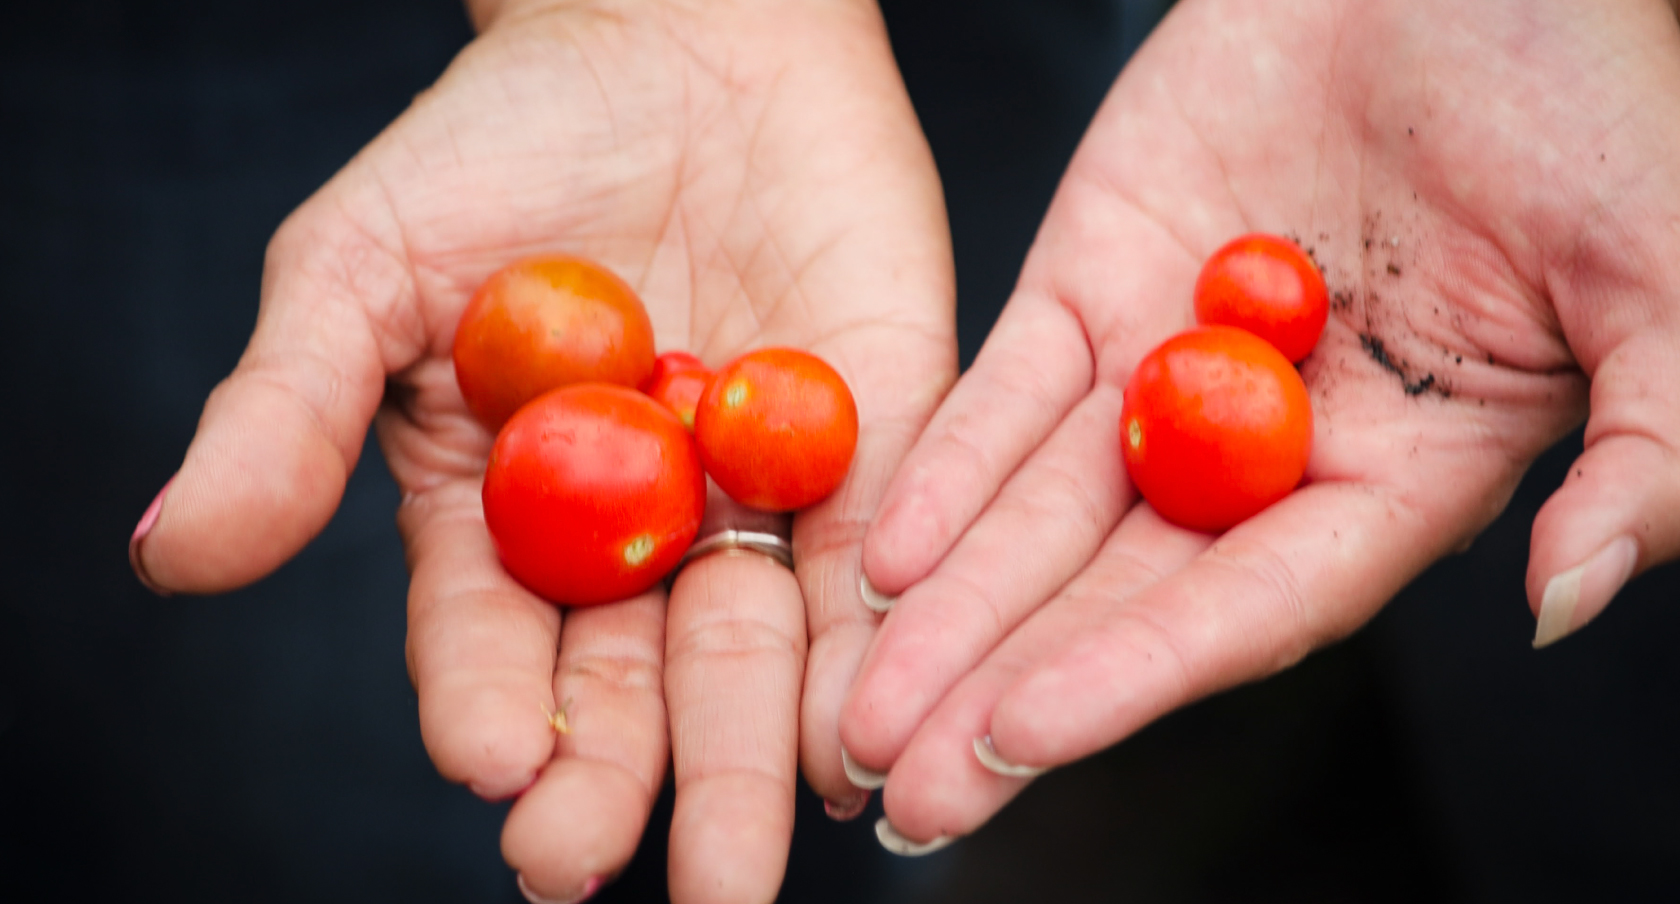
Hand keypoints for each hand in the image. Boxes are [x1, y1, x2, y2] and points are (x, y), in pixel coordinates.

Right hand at [127, 0, 954, 898]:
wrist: (676, 32)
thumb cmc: (501, 144)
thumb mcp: (360, 266)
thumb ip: (287, 410)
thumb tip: (174, 554)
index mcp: (504, 514)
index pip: (490, 640)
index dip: (488, 705)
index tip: (494, 765)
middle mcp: (634, 532)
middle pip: (630, 684)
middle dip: (618, 780)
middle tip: (591, 869)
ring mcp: (755, 494)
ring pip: (756, 649)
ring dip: (751, 759)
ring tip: (745, 861)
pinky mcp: (879, 437)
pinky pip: (879, 554)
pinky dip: (874, 640)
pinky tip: (865, 733)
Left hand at [840, 0, 1679, 846]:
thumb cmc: (1598, 106)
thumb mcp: (1677, 283)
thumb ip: (1647, 459)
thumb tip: (1567, 605)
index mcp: (1393, 482)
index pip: (1253, 610)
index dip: (1138, 673)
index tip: (1021, 736)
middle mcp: (1263, 457)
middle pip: (1119, 597)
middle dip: (1004, 689)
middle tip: (899, 790)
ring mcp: (1166, 374)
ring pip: (1040, 517)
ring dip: (945, 612)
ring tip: (853, 710)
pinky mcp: (1091, 286)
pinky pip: (1004, 393)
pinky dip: (944, 467)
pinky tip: (878, 551)